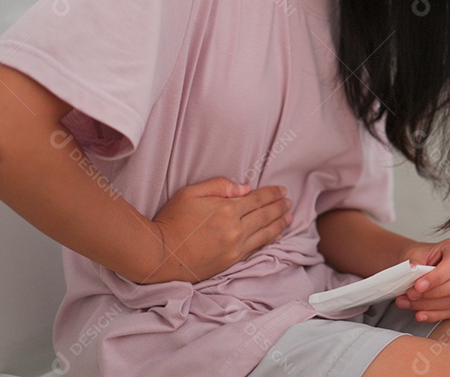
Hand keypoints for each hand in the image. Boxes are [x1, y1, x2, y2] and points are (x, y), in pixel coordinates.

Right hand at [139, 177, 291, 283]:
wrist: (160, 254)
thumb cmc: (172, 220)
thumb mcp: (191, 193)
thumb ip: (219, 186)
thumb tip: (244, 189)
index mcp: (227, 210)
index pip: (257, 200)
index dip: (271, 194)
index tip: (282, 191)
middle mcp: (236, 230)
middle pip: (264, 216)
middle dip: (279, 208)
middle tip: (289, 202)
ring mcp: (235, 248)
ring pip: (265, 234)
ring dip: (279, 225)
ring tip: (289, 218)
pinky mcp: (231, 262)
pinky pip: (256, 249)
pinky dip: (268, 241)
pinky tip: (274, 236)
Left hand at [394, 238, 449, 321]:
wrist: (423, 264)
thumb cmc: (423, 257)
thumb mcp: (415, 253)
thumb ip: (414, 261)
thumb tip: (412, 269)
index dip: (436, 277)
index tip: (418, 286)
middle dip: (433, 293)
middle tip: (412, 294)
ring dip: (430, 306)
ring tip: (409, 303)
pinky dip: (434, 315)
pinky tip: (420, 314)